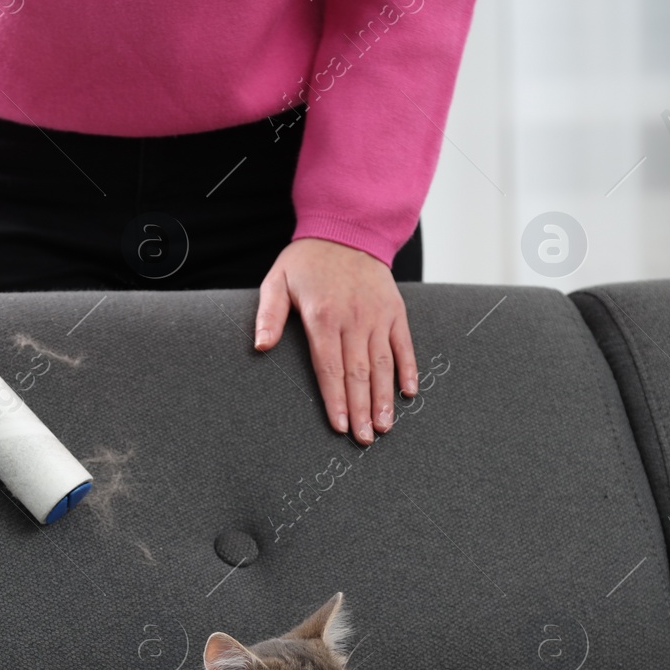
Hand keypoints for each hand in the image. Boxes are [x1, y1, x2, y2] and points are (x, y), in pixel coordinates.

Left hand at [254, 238, 417, 444]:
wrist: (346, 230)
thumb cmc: (307, 261)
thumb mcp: (277, 281)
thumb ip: (269, 315)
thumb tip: (261, 346)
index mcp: (323, 316)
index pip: (329, 368)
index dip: (336, 399)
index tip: (340, 426)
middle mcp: (353, 319)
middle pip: (358, 373)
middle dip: (362, 409)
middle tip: (364, 439)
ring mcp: (377, 316)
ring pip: (382, 365)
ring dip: (385, 398)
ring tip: (384, 427)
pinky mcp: (395, 312)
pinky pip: (404, 346)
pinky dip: (408, 370)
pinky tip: (408, 394)